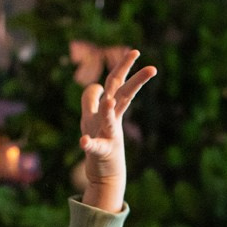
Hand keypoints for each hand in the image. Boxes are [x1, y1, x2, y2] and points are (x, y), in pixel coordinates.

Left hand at [78, 49, 156, 212]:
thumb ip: (91, 100)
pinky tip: (83, 142)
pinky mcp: (100, 152)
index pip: (116, 83)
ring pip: (109, 120)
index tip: (136, 52)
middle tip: (143, 58)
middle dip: (129, 74)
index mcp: (109, 109)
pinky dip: (89, 144)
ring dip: (107, 111)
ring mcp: (107, 135)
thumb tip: (94, 86)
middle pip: (119, 92)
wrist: (105, 174)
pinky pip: (94, 146)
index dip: (122, 67)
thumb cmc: (99, 143)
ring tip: (108, 102)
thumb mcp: (92, 118)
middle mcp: (110, 118)